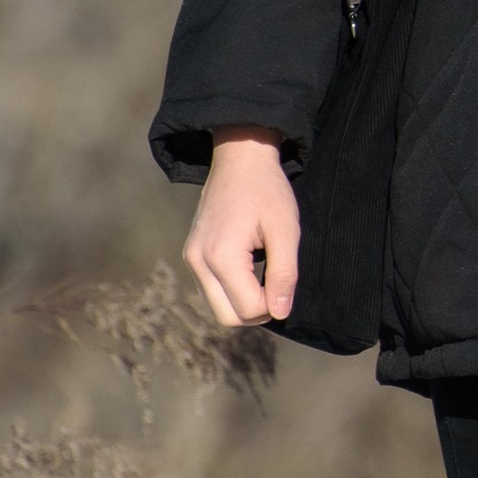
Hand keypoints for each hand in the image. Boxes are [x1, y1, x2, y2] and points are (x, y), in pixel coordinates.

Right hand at [183, 127, 299, 326]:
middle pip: (228, 317)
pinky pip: (211, 291)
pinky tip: (251, 269)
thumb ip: (284, 274)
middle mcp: (198, 262)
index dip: (274, 305)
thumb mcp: (286, 231)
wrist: (239, 159)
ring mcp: (191, 259)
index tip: (286, 282)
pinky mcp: (192, 255)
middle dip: (257, 311)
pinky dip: (232, 291)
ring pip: (218, 308)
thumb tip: (281, 313)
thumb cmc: (266, 191)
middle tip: (278, 285)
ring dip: (244, 302)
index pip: (248, 309)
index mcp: (221, 256)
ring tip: (265, 274)